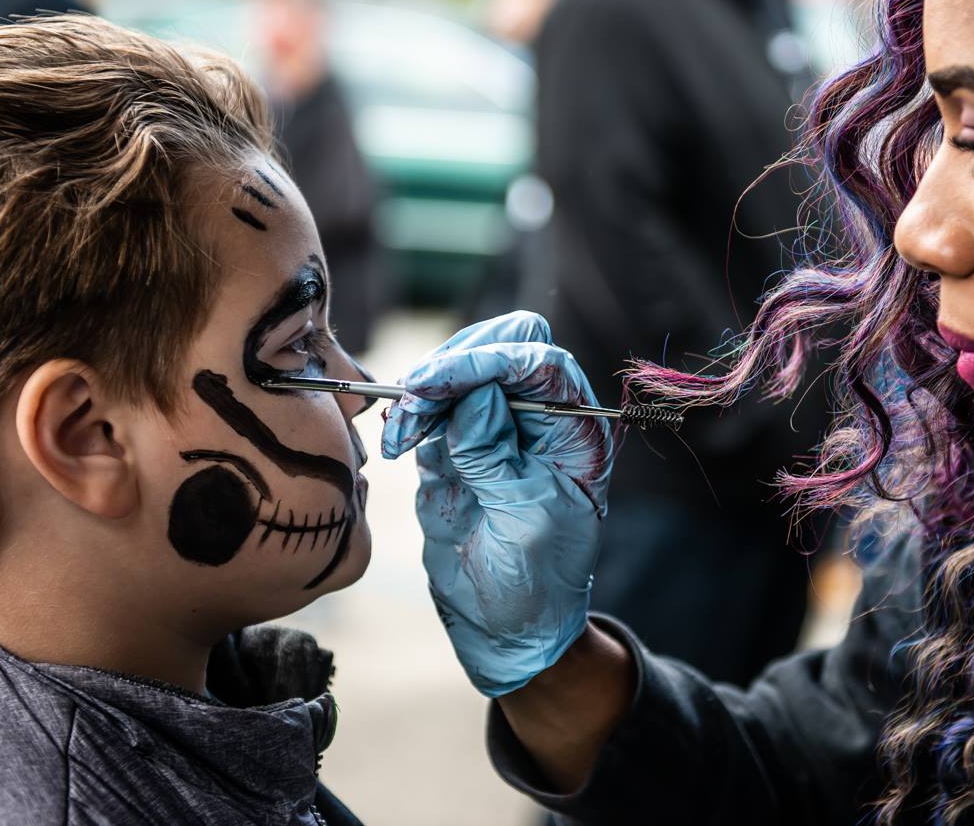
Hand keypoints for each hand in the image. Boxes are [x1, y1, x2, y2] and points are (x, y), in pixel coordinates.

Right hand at [381, 312, 611, 696]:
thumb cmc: (536, 581)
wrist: (505, 627)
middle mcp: (539, 417)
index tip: (441, 381)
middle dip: (454, 364)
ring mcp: (496, 426)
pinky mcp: (456, 443)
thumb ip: (498, 457)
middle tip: (417, 399)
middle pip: (500, 346)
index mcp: (575, 430)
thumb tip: (478, 397)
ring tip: (401, 437)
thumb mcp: (525, 520)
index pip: (538, 362)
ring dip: (424, 393)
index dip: (489, 360)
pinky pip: (431, 405)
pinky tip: (398, 442)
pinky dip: (409, 415)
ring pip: (459, 369)